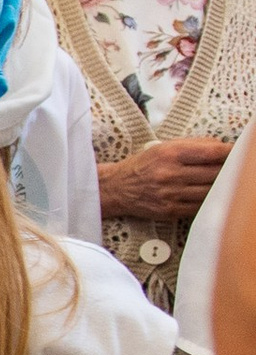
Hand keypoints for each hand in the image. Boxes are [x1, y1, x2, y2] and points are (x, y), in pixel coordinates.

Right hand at [99, 138, 233, 222]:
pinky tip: (211, 194)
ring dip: (221, 186)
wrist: (117, 188)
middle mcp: (170, 174)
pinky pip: (200, 206)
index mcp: (170, 153)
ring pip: (210, 191)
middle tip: (235, 166)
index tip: (237, 152)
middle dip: (229, 169)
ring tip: (225, 180)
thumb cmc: (144, 165)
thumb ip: (193, 145)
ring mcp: (171, 194)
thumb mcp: (164, 146)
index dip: (230, 152)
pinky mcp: (171, 210)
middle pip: (215, 172)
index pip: (211, 152)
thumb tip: (222, 147)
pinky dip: (209, 200)